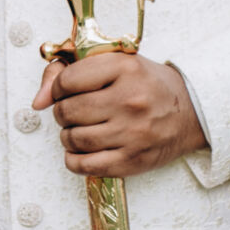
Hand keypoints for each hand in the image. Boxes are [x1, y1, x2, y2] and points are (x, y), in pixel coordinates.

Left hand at [30, 50, 206, 175]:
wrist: (191, 113)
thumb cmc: (149, 87)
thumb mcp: (117, 64)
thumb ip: (69, 72)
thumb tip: (38, 100)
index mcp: (125, 69)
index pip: (67, 80)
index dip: (58, 87)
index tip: (66, 91)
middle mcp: (129, 101)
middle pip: (67, 111)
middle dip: (63, 112)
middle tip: (76, 111)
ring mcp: (132, 134)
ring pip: (72, 139)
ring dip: (68, 135)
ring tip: (81, 129)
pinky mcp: (132, 161)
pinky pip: (84, 166)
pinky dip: (74, 159)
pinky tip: (84, 150)